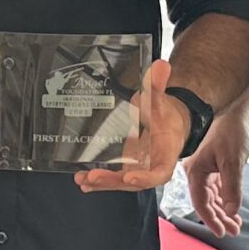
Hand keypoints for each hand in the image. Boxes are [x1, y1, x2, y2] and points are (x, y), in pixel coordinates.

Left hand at [73, 59, 184, 193]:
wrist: (166, 123)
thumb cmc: (164, 114)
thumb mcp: (159, 100)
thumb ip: (157, 86)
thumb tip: (160, 66)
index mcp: (166, 153)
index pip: (159, 172)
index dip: (145, 177)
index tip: (129, 176)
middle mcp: (152, 166)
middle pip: (134, 181)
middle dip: (113, 181)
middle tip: (93, 177)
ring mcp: (138, 169)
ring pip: (121, 182)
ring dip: (102, 184)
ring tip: (83, 180)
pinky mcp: (126, 168)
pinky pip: (113, 178)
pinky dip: (98, 182)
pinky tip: (82, 181)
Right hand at [184, 108, 248, 236]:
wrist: (236, 113)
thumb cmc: (231, 133)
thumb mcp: (234, 162)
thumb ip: (232, 188)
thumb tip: (231, 211)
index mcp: (195, 171)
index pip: (200, 202)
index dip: (210, 219)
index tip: (221, 233)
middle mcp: (196, 173)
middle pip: (206, 202)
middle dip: (220, 218)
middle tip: (234, 231)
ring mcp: (204, 170)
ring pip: (212, 197)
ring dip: (223, 211)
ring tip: (236, 225)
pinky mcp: (213, 168)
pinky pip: (217, 189)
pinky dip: (225, 200)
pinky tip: (233, 209)